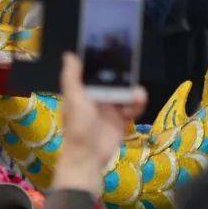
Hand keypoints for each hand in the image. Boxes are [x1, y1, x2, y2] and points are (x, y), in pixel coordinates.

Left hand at [53, 52, 145, 195]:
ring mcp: (111, 108)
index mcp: (85, 90)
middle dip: (125, 76)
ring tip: (138, 95)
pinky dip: (137, 105)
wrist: (88, 157)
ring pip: (126, 93)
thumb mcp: (73, 99)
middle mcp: (98, 97)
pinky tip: (138, 104)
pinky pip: (133, 107)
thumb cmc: (77, 127)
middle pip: (115, 80)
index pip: (97, 71)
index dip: (106, 62)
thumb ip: (72, 77)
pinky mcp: (121, 120)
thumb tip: (69, 54)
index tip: (117, 51)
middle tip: (133, 72)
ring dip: (134, 91)